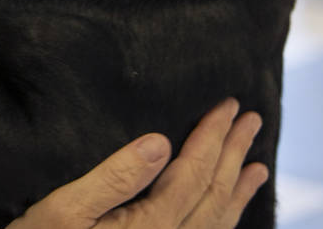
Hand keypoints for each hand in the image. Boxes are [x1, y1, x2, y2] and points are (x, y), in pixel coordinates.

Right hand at [7, 99, 267, 227]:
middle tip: (251, 120)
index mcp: (151, 227)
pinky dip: (224, 221)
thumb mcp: (65, 209)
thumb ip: (115, 177)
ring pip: (217, 223)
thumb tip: (160, 141)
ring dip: (237, 191)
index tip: (228, 106)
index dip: (212, 137)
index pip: (193, 173)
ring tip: (256, 168)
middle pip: (213, 196)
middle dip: (233, 155)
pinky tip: (225, 213)